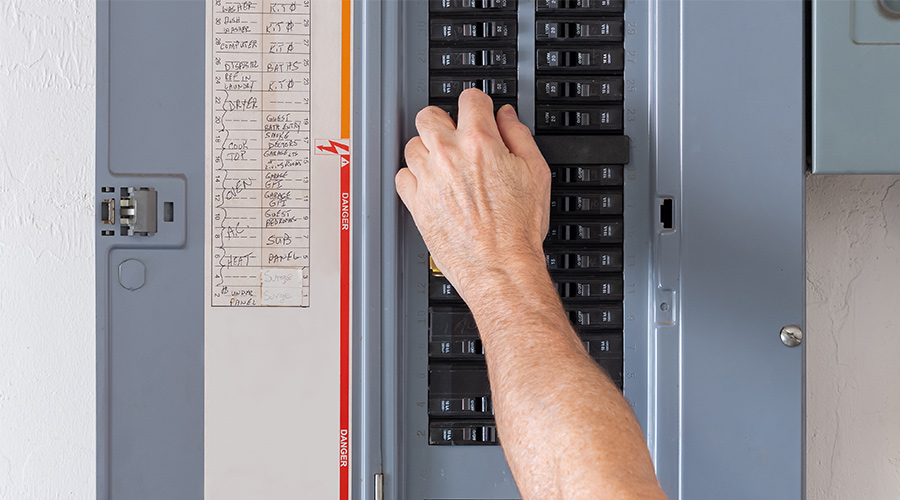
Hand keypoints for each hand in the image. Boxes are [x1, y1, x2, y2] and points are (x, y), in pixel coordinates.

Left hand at [396, 89, 550, 302]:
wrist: (500, 267)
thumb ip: (519, 136)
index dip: (478, 104)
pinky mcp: (416, 202)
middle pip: (428, 115)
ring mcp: (428, 178)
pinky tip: (431, 185)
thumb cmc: (518, 229)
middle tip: (455, 136)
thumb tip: (506, 117)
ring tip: (444, 165)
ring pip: (412, 145)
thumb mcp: (536, 172)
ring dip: (427, 150)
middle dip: (443, 121)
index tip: (479, 112)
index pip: (470, 99)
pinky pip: (402, 176)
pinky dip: (413, 177)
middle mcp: (448, 156)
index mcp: (479, 142)